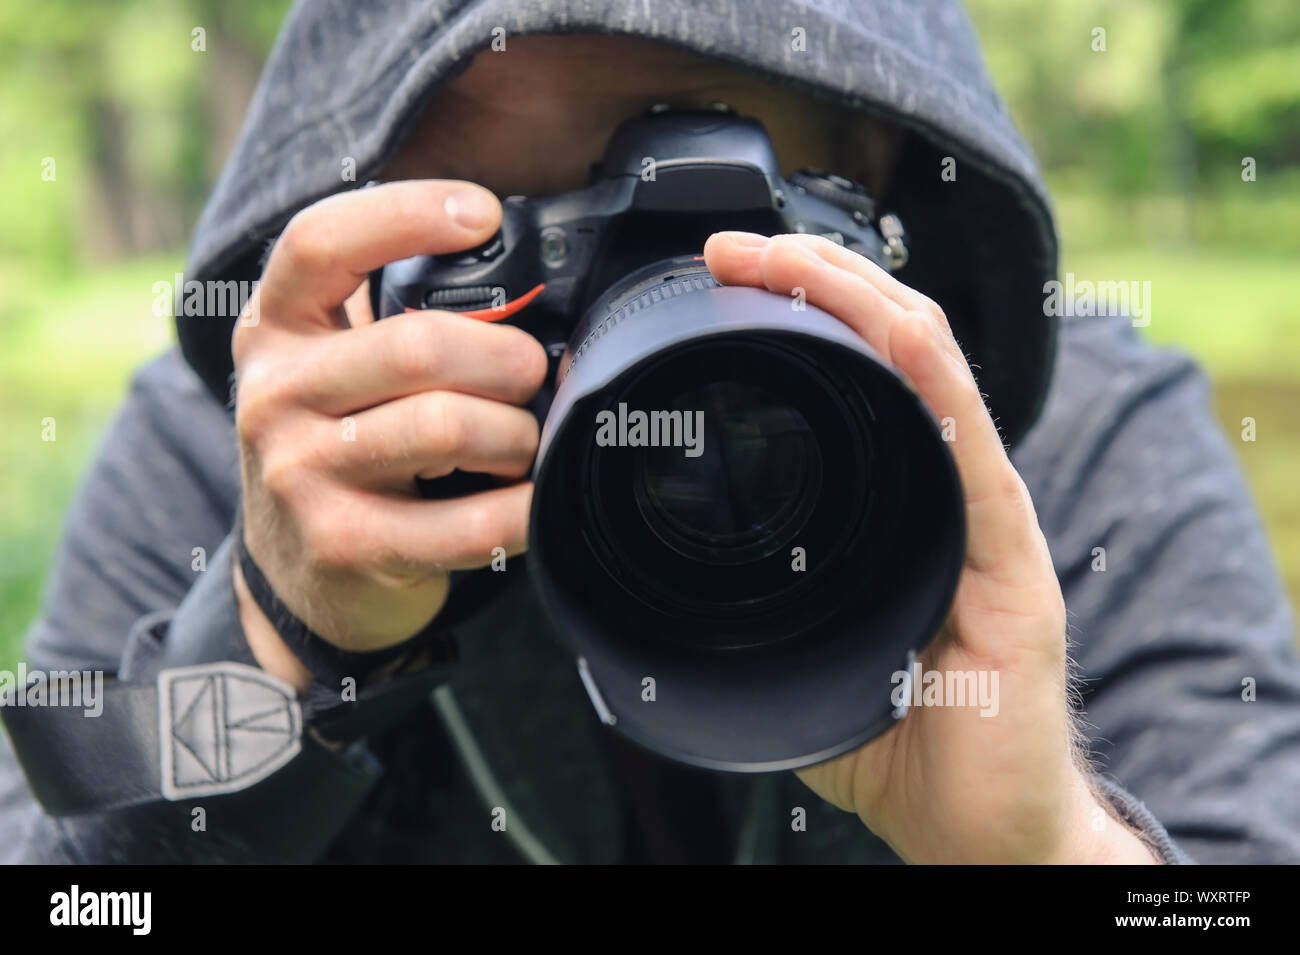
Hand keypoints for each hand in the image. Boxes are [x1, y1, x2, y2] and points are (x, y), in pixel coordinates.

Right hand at [230, 180, 546, 690]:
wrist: (300, 572)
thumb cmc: (343, 445)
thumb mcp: (336, 368)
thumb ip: (395, 316)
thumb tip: (524, 279)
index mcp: (274, 329)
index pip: (320, 243)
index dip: (407, 214)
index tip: (484, 215)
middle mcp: (274, 394)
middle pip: (419, 346)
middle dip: (507, 358)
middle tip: (534, 375)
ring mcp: (301, 474)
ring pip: (447, 426)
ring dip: (517, 434)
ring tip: (522, 443)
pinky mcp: (345, 545)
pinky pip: (471, 523)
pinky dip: (522, 507)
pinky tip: (530, 498)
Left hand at [703, 231, 1157, 863]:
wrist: (977, 823)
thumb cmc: (894, 736)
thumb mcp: (799, 649)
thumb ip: (753, 603)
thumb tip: (652, 587)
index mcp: (897, 499)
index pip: (855, 371)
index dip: (796, 310)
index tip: (717, 281)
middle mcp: (944, 488)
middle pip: (889, 343)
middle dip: (812, 278)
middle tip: (730, 248)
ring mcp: (981, 513)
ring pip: (929, 367)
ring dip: (855, 299)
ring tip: (782, 257)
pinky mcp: (1008, 556)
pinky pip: (968, 444)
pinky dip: (928, 376)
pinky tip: (888, 329)